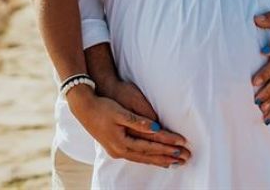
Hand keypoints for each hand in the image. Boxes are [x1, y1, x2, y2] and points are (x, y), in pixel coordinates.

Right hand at [67, 85, 190, 166]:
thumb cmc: (102, 107)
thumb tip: (156, 128)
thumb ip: (138, 121)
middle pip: (148, 156)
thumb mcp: (120, 112)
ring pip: (143, 158)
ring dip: (160, 160)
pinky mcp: (115, 148)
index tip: (182, 144)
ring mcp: (117, 151)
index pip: (150, 145)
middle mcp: (120, 150)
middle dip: (168, 157)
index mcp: (122, 142)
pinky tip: (155, 159)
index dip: (167, 144)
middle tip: (186, 158)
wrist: (83, 108)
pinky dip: (148, 158)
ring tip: (175, 162)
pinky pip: (137, 156)